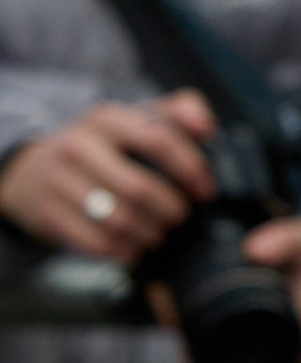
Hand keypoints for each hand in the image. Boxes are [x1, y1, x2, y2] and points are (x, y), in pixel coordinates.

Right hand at [0, 90, 218, 259]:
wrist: (32, 171)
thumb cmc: (102, 147)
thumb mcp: (134, 119)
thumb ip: (179, 112)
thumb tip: (206, 127)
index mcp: (107, 119)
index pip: (159, 139)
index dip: (191, 168)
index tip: (206, 190)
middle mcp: (79, 146)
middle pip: (140, 188)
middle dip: (171, 209)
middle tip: (180, 216)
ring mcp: (59, 181)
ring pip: (119, 220)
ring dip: (150, 233)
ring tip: (159, 232)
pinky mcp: (49, 214)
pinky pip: (97, 243)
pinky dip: (125, 250)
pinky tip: (135, 246)